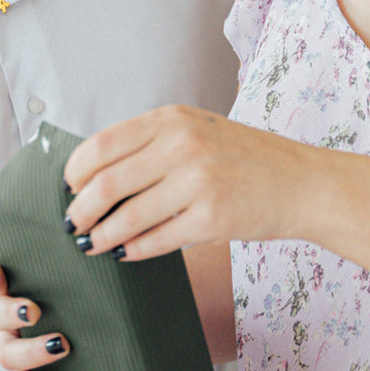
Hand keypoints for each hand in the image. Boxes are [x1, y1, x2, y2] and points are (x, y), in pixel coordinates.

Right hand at [0, 263, 69, 370]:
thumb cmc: (67, 288)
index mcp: (11, 288)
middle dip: (12, 314)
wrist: (79, 320)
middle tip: (34, 311)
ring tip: (61, 345)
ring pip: (8, 354)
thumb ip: (57, 259)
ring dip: (32, 351)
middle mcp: (5, 318)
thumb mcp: (62, 271)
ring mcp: (11, 347)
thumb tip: (66, 242)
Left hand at [62, 104, 314, 259]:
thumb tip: (93, 174)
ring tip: (90, 244)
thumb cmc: (243, 157)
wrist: (300, 181)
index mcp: (172, 118)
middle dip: (80, 210)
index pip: (100, 145)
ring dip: (99, 236)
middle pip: (105, 184)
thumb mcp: (196, 129)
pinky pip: (155, 241)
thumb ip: (150, 143)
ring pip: (126, 218)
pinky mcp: (211, 219)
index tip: (69, 189)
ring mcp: (198, 182)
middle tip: (72, 223)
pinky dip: (131, 251)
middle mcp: (183, 144)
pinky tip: (124, 252)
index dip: (74, 173)